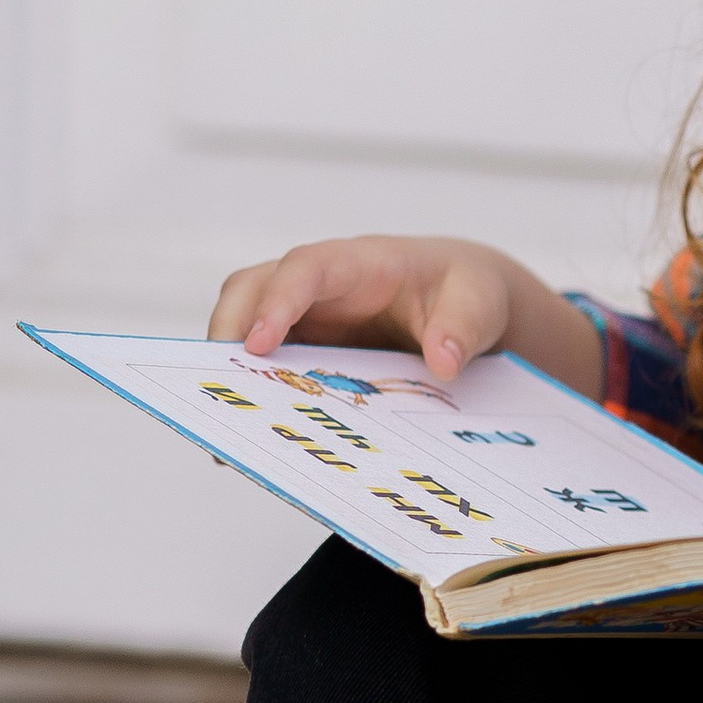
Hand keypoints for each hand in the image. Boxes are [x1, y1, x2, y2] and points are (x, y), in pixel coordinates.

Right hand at [206, 234, 604, 397]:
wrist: (465, 303)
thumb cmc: (465, 290)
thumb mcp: (479, 301)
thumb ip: (463, 326)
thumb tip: (444, 362)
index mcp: (359, 262)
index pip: (304, 268)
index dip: (276, 302)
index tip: (259, 344)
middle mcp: (319, 286)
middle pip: (250, 290)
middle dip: (228, 332)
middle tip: (222, 387)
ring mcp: (305, 317)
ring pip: (244, 327)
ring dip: (229, 370)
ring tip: (228, 426)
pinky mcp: (304, 349)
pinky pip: (264, 365)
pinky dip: (251, 394)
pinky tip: (250, 439)